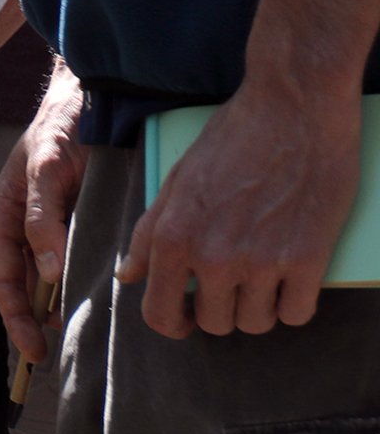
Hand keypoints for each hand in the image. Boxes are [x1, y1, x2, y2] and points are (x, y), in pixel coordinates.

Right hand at [0, 61, 84, 360]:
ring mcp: (53, 225)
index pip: (6, 281)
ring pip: (52, 280)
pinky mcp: (80, 221)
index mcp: (4, 215)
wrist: (93, 93)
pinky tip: (103, 304)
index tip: (35, 355)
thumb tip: (50, 274)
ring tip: (80, 343)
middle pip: (26, 288)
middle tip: (54, 365)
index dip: (17, 321)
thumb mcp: (45, 166)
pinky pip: (77, 263)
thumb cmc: (61, 123)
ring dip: (61, 310)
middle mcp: (26, 226)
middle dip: (34, 325)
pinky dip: (84, 287)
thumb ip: (43, 216)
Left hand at [119, 75, 364, 336]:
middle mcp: (211, 255)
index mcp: (172, 236)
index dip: (173, 323)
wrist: (292, 108)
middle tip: (233, 283)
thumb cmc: (231, 137)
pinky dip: (295, 303)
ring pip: (256, 324)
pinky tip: (293, 278)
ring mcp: (260, 261)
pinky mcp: (306, 260)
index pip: (159, 314)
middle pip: (214, 324)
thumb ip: (149, 232)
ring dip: (260, 308)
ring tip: (264, 275)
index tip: (187, 316)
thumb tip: (128, 277)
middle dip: (221, 309)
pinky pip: (296, 314)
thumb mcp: (176, 180)